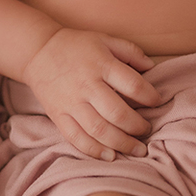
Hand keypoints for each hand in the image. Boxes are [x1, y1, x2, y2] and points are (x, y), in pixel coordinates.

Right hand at [20, 28, 163, 160]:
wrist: (38, 52)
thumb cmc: (76, 46)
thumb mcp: (104, 40)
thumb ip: (130, 52)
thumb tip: (152, 67)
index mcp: (101, 64)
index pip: (133, 84)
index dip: (150, 96)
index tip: (157, 102)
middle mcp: (87, 85)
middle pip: (117, 113)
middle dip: (137, 127)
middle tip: (147, 130)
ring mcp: (71, 103)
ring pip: (98, 130)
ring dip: (121, 143)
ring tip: (137, 149)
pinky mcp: (58, 115)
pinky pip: (76, 138)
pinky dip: (94, 150)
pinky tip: (110, 156)